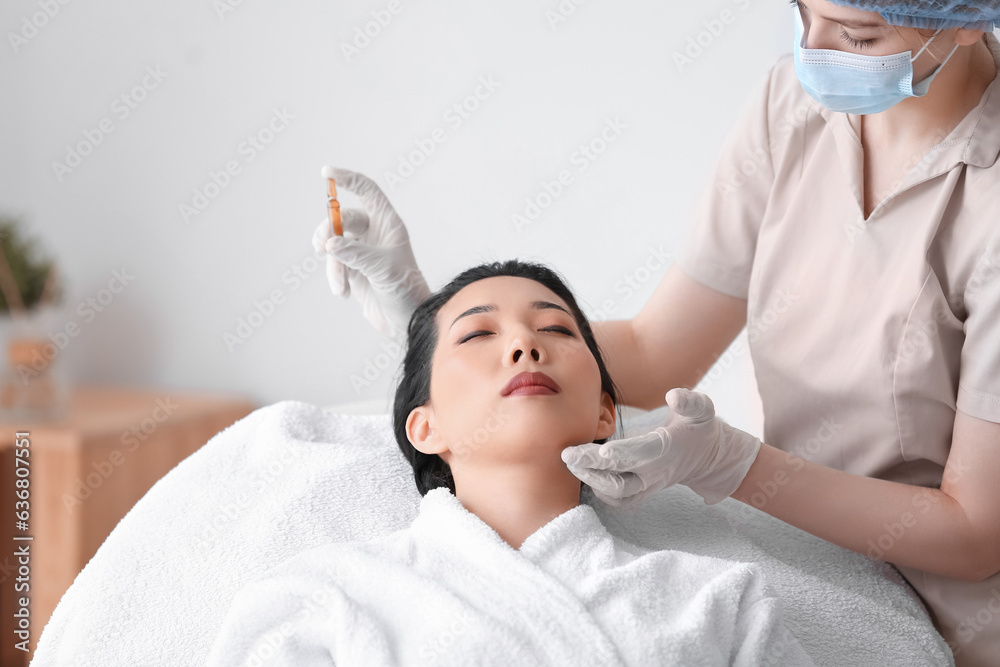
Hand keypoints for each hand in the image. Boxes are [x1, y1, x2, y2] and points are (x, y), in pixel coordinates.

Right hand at [312, 167, 430, 339]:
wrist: (408, 322)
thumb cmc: (407, 291)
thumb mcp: (382, 269)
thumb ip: (355, 254)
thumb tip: (330, 243)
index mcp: (388, 223)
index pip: (367, 191)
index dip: (348, 179)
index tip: (327, 173)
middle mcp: (375, 233)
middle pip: (342, 218)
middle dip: (328, 231)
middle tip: (321, 245)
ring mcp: (362, 251)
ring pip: (334, 244)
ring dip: (333, 264)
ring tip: (340, 283)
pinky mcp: (353, 270)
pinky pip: (334, 265)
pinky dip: (335, 278)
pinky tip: (343, 292)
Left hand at [561, 388, 761, 506]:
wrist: (706, 456)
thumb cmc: (697, 427)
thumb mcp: (702, 410)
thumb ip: (690, 401)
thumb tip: (673, 396)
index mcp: (667, 450)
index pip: (642, 454)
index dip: (622, 454)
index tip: (601, 451)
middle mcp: (656, 473)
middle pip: (622, 478)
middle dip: (593, 468)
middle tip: (567, 455)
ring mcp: (649, 486)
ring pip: (618, 494)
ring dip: (592, 482)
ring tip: (571, 464)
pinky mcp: (642, 491)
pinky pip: (620, 501)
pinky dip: (601, 493)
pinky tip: (584, 476)